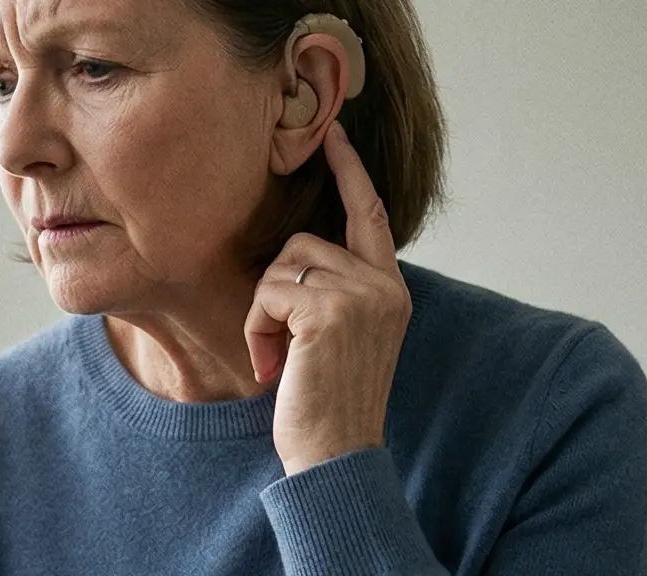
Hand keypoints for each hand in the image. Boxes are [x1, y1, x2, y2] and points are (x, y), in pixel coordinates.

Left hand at [245, 121, 412, 476]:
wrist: (336, 457)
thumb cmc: (329, 402)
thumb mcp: (344, 338)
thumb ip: (336, 291)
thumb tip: (296, 255)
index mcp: (390, 290)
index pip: (370, 215)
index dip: (350, 172)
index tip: (331, 134)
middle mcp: (385, 286)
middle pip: (305, 241)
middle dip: (276, 288)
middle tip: (279, 345)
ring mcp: (362, 296)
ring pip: (283, 265)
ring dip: (264, 312)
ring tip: (278, 358)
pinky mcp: (330, 311)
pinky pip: (268, 292)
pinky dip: (256, 328)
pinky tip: (272, 366)